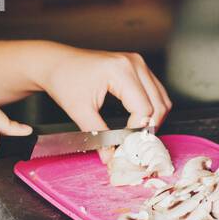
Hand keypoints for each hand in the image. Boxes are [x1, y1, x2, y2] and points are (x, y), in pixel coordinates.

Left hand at [34, 46, 172, 160]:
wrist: (56, 62)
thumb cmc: (64, 79)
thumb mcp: (79, 110)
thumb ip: (97, 135)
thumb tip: (110, 157)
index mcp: (121, 70)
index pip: (144, 109)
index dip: (137, 131)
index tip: (124, 144)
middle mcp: (134, 63)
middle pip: (159, 104)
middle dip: (149, 127)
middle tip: (133, 143)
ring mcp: (138, 62)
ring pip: (162, 98)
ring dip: (153, 118)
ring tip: (135, 133)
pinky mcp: (137, 66)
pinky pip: (156, 91)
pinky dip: (152, 107)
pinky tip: (137, 119)